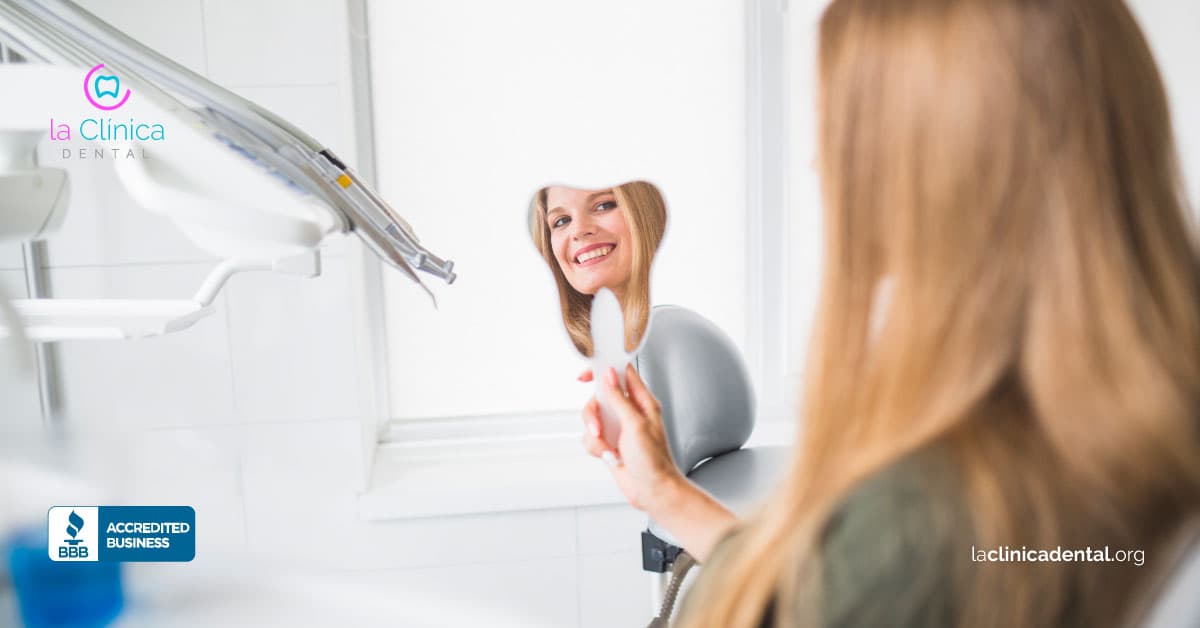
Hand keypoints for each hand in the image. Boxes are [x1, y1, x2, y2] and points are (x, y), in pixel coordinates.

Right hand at [580, 365, 685, 514]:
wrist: (652, 491)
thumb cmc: (654, 461)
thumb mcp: (636, 425)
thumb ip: (620, 398)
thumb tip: (609, 375)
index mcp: (642, 402)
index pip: (622, 373)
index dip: (604, 369)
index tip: (586, 375)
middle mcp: (630, 412)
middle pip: (600, 396)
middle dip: (594, 413)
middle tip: (598, 427)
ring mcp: (619, 428)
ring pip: (592, 418)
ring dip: (594, 435)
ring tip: (607, 448)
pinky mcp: (610, 443)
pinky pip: (591, 437)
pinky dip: (595, 447)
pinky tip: (609, 456)